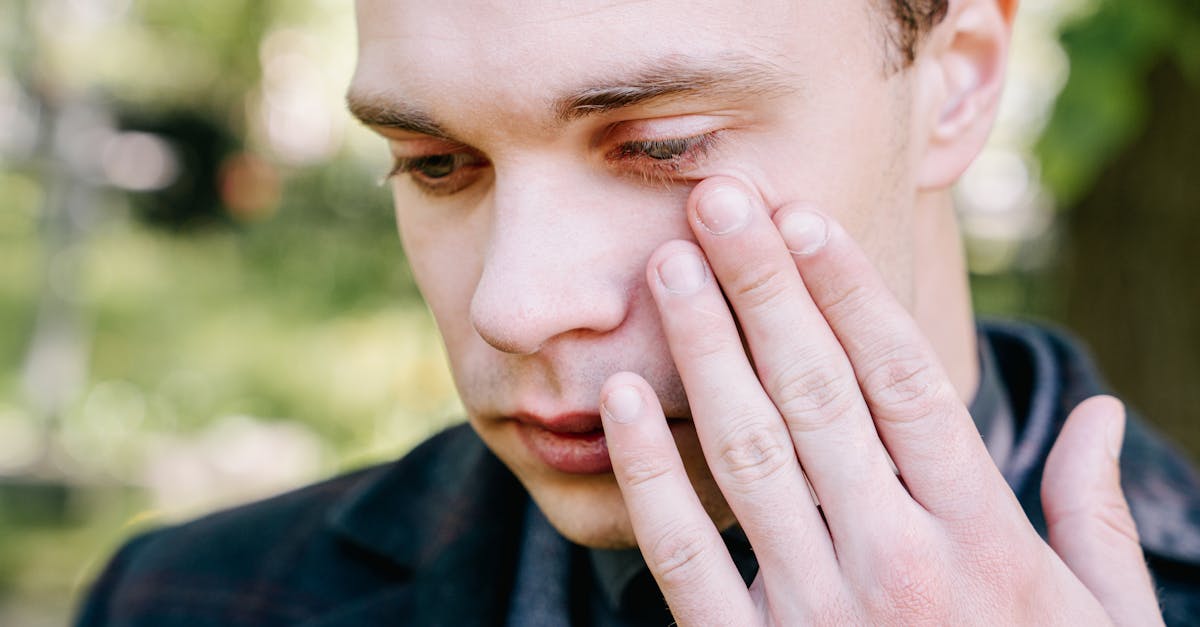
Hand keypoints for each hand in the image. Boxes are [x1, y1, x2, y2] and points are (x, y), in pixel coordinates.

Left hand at [598, 177, 1162, 624]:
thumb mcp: (1103, 626)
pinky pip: (683, 554)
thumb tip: (1100, 416)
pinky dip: (648, 473)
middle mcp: (894, 562)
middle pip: (815, 393)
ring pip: (749, 450)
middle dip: (763, 288)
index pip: (902, 384)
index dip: (850, 294)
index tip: (806, 224)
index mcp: (981, 541)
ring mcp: (814, 611)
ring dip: (704, 351)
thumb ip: (1092, 518)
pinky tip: (620, 399)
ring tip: (669, 267)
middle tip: (718, 202)